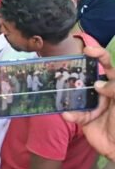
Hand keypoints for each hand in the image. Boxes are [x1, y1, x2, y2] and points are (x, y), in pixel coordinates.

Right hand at [63, 46, 114, 160]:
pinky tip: (68, 115)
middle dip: (76, 74)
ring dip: (68, 95)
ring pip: (76, 94)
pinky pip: (74, 113)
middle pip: (88, 78)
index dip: (99, 55)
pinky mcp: (84, 119)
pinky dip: (71, 114)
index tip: (87, 50)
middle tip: (64, 69)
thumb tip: (98, 84)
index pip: (108, 66)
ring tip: (59, 92)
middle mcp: (103, 93)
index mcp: (114, 86)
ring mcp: (92, 105)